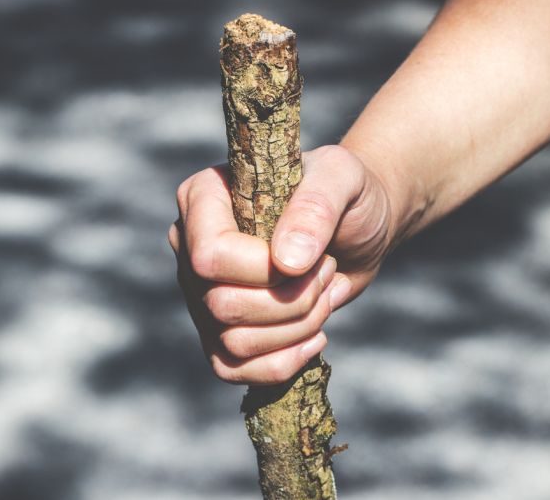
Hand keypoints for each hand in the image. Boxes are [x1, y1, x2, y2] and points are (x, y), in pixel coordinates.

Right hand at [169, 145, 394, 384]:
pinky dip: (282, 363)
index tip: (314, 255)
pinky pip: (231, 370)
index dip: (264, 271)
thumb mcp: (342, 179)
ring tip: (324, 295)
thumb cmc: (346, 193)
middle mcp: (190, 248)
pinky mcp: (219, 331)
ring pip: (233, 343)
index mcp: (203, 198)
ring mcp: (201, 293)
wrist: (358, 228)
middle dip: (292, 301)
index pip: (210, 256)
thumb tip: (286, 262)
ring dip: (296, 329)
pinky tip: (315, 337)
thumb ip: (316, 208)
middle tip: (327, 272)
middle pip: (222, 305)